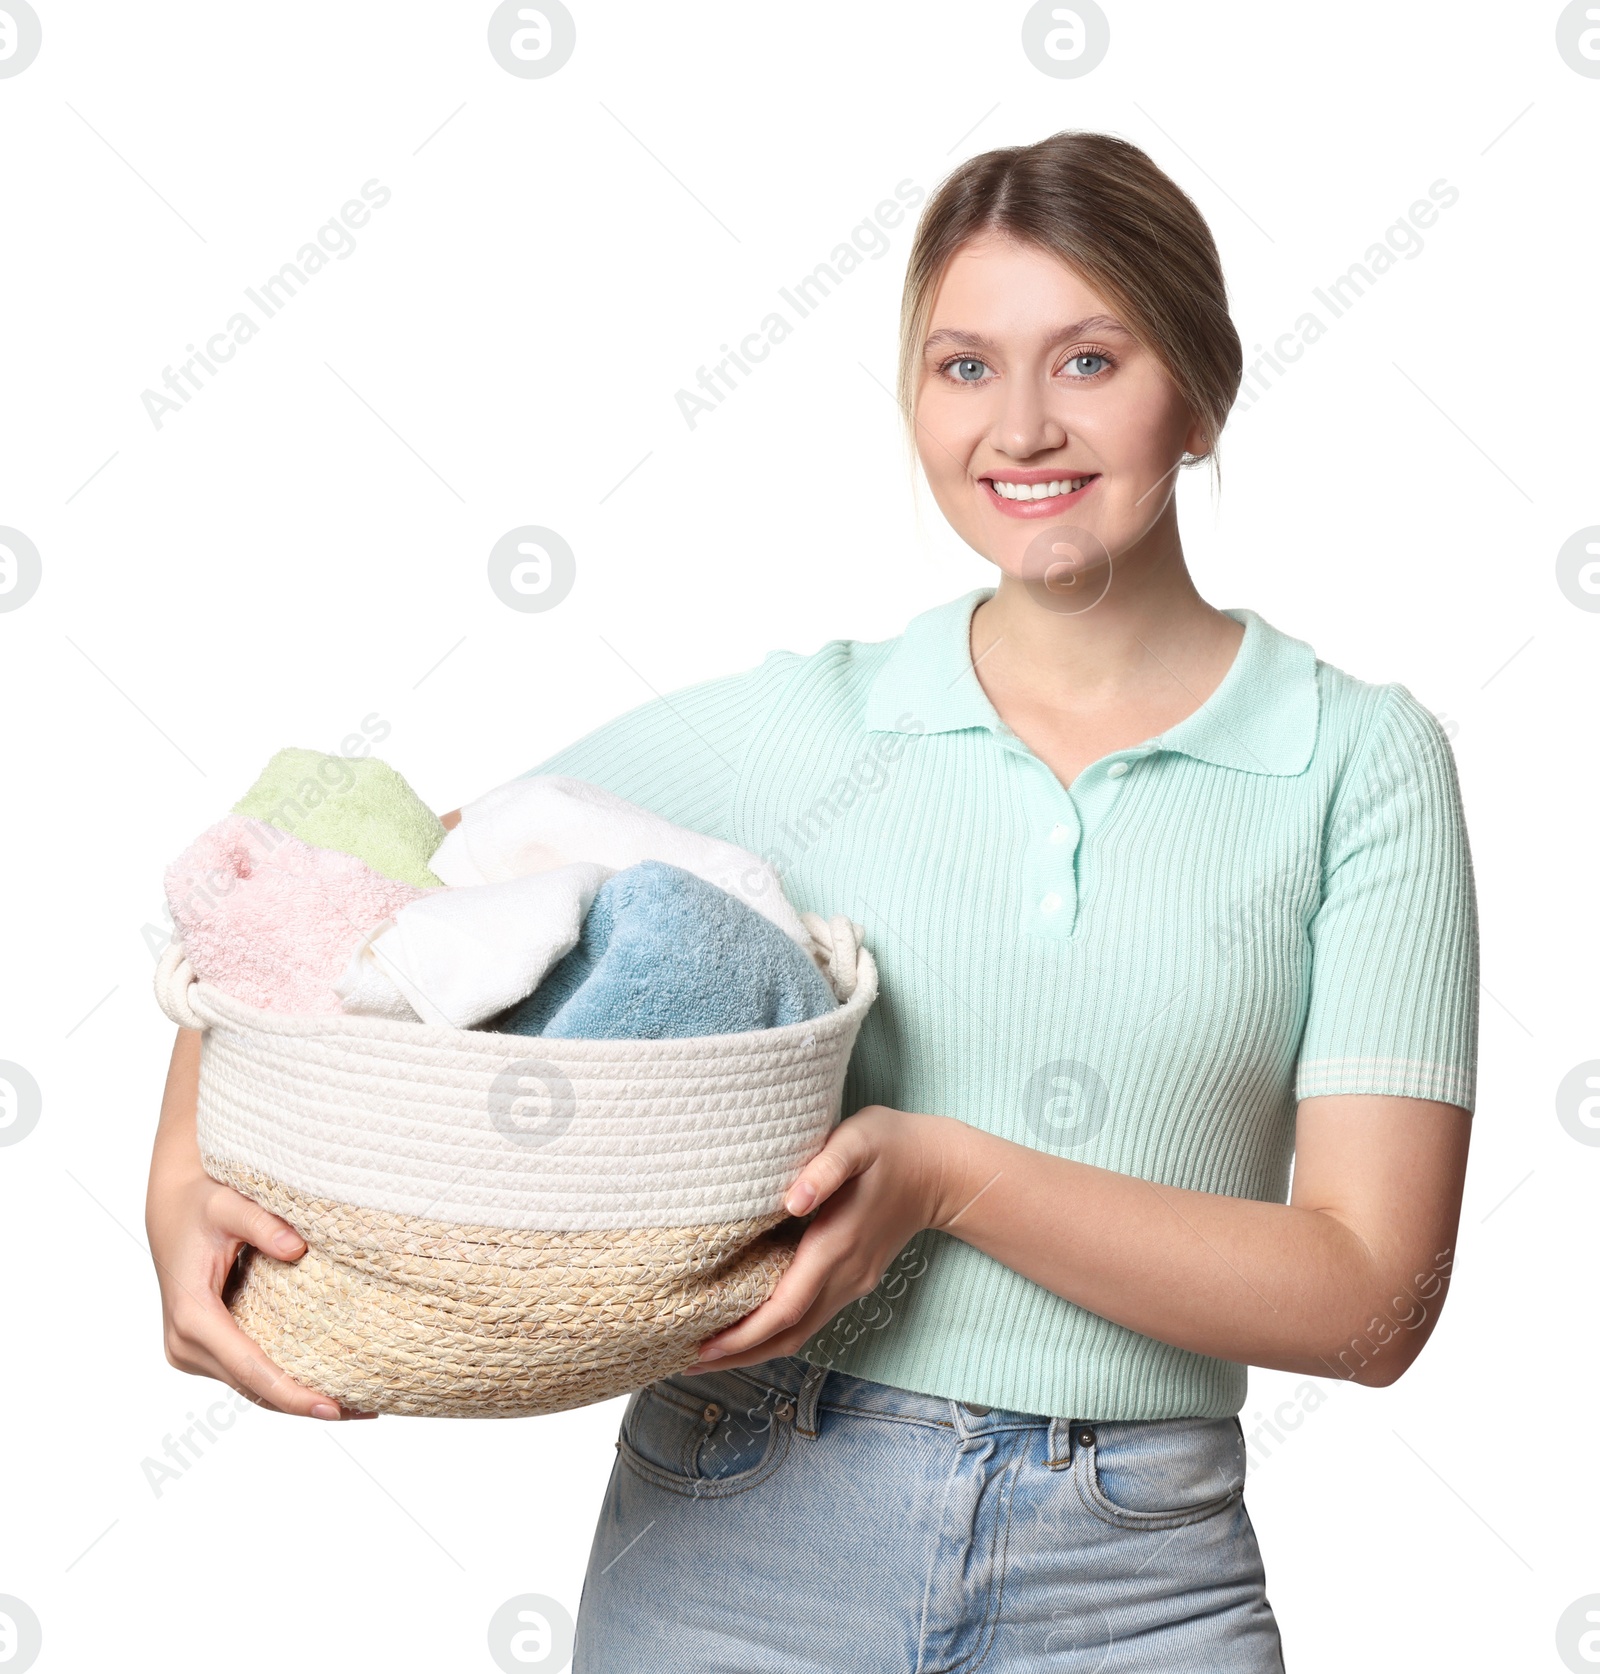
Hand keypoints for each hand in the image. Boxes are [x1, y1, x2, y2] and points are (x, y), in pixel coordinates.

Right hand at [147, 1028, 374, 1419]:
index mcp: (192, 1315)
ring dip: (296, 1399)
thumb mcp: (229, 1203)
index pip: (251, 1368)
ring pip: (249, 1388)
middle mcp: (185, 1343)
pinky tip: (323, 1387)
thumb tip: (297, 1249)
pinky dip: (280, 1384)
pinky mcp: (200, 1349)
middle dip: (305, 1403)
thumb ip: (261, 1223)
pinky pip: (246, 1374)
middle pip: (254, 1387)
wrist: (172, 1207)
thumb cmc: (203, 1202)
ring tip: (356, 1405)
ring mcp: (189, 1350)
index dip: (292, 1393)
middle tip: (366, 1410)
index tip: (333, 1408)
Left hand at [680, 1105, 965, 1374]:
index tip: (701, 1347)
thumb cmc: (891, 1145)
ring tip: (710, 1352)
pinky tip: (752, 1326)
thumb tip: (792, 1201)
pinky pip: (811, 1317)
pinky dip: (778, 1331)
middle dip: (739, 1354)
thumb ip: (824, 1169)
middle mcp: (845, 1275)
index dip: (742, 1335)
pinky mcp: (856, 1278)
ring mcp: (853, 1281)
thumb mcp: (856, 1141)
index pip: (784, 1309)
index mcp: (836, 1246)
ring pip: (801, 1332)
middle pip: (788, 1335)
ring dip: (756, 1348)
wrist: (941, 1169)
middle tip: (688, 1362)